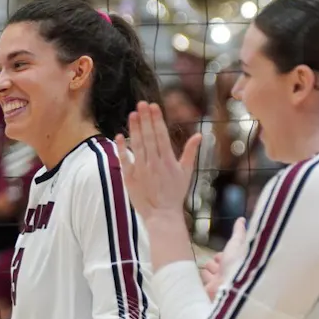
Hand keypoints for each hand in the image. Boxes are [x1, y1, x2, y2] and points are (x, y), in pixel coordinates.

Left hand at [117, 102, 201, 218]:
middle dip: (145, 119)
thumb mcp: (186, 172)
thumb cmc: (175, 193)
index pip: (161, 135)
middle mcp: (154, 163)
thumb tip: (199, 135)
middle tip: (141, 103)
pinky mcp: (130, 178)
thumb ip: (190, 152)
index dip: (156, 119)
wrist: (162, 215)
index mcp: (168, 160)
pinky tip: (119, 136)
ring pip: (137, 145)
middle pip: (148, 136)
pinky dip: (122, 148)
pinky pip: (125, 160)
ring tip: (132, 114)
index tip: (153, 105)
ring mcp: (141, 170)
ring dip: (134, 129)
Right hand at [201, 218, 248, 298]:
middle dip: (213, 263)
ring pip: (209, 275)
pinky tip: (192, 275)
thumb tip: (242, 219)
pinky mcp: (207, 291)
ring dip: (206, 271)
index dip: (224, 255)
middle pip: (218, 267)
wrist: (228, 287)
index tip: (220, 253)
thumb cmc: (235, 264)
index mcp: (236, 263)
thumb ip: (239, 232)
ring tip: (203, 269)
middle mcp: (228, 274)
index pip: (228, 258)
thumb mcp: (237, 244)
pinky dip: (197, 279)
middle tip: (211, 261)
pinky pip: (200, 283)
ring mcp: (217, 284)